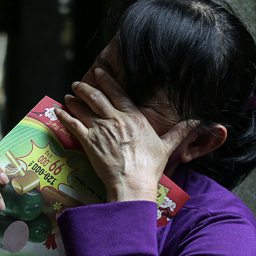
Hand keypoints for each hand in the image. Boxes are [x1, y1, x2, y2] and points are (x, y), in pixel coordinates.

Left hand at [56, 68, 194, 202]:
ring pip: (83, 109)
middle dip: (86, 88)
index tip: (99, 72)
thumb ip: (179, 132)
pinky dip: (64, 116)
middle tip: (78, 83)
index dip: (107, 80)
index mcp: (134, 117)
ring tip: (69, 94)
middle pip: (97, 97)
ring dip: (74, 100)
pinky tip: (58, 110)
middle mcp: (115, 119)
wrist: (132, 183)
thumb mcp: (167, 146)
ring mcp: (100, 129)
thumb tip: (196, 122)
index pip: (118, 92)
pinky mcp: (88, 142)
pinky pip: (73, 124)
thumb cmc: (149, 167)